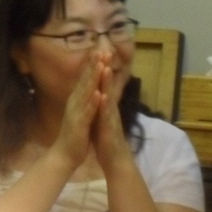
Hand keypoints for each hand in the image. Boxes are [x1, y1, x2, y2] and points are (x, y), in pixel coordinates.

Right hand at [50, 55, 101, 168]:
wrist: (64, 155)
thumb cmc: (75, 135)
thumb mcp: (80, 113)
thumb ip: (83, 100)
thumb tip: (87, 88)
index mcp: (77, 101)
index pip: (85, 79)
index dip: (92, 65)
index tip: (100, 50)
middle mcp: (75, 103)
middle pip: (85, 81)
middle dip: (93, 65)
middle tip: (101, 49)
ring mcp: (76, 113)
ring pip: (86, 93)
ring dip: (93, 78)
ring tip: (101, 64)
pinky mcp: (79, 125)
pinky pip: (87, 112)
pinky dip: (93, 103)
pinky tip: (99, 93)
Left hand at [92, 52, 132, 169]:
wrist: (115, 160)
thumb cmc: (107, 140)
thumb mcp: (101, 119)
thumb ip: (100, 106)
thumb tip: (97, 93)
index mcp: (105, 107)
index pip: (102, 85)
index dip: (99, 70)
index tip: (96, 54)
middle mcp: (110, 109)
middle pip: (108, 86)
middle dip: (106, 69)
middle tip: (105, 51)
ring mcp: (111, 118)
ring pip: (109, 98)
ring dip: (108, 84)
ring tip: (106, 68)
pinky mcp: (110, 129)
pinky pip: (107, 116)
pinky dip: (105, 106)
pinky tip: (103, 96)